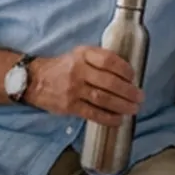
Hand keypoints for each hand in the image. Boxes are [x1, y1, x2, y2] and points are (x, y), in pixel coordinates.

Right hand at [25, 47, 142, 127]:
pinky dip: (108, 118)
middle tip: (139, 96)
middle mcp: (78, 71)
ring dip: (122, 105)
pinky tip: (118, 120)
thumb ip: (99, 59)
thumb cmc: (63, 67)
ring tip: (133, 109)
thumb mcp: (79, 54)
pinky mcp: (69, 106)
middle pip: (109, 82)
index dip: (124, 69)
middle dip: (128, 91)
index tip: (133, 76)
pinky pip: (92, 113)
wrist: (34, 80)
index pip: (108, 60)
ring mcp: (73, 90)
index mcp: (83, 55)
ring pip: (103, 99)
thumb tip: (126, 73)